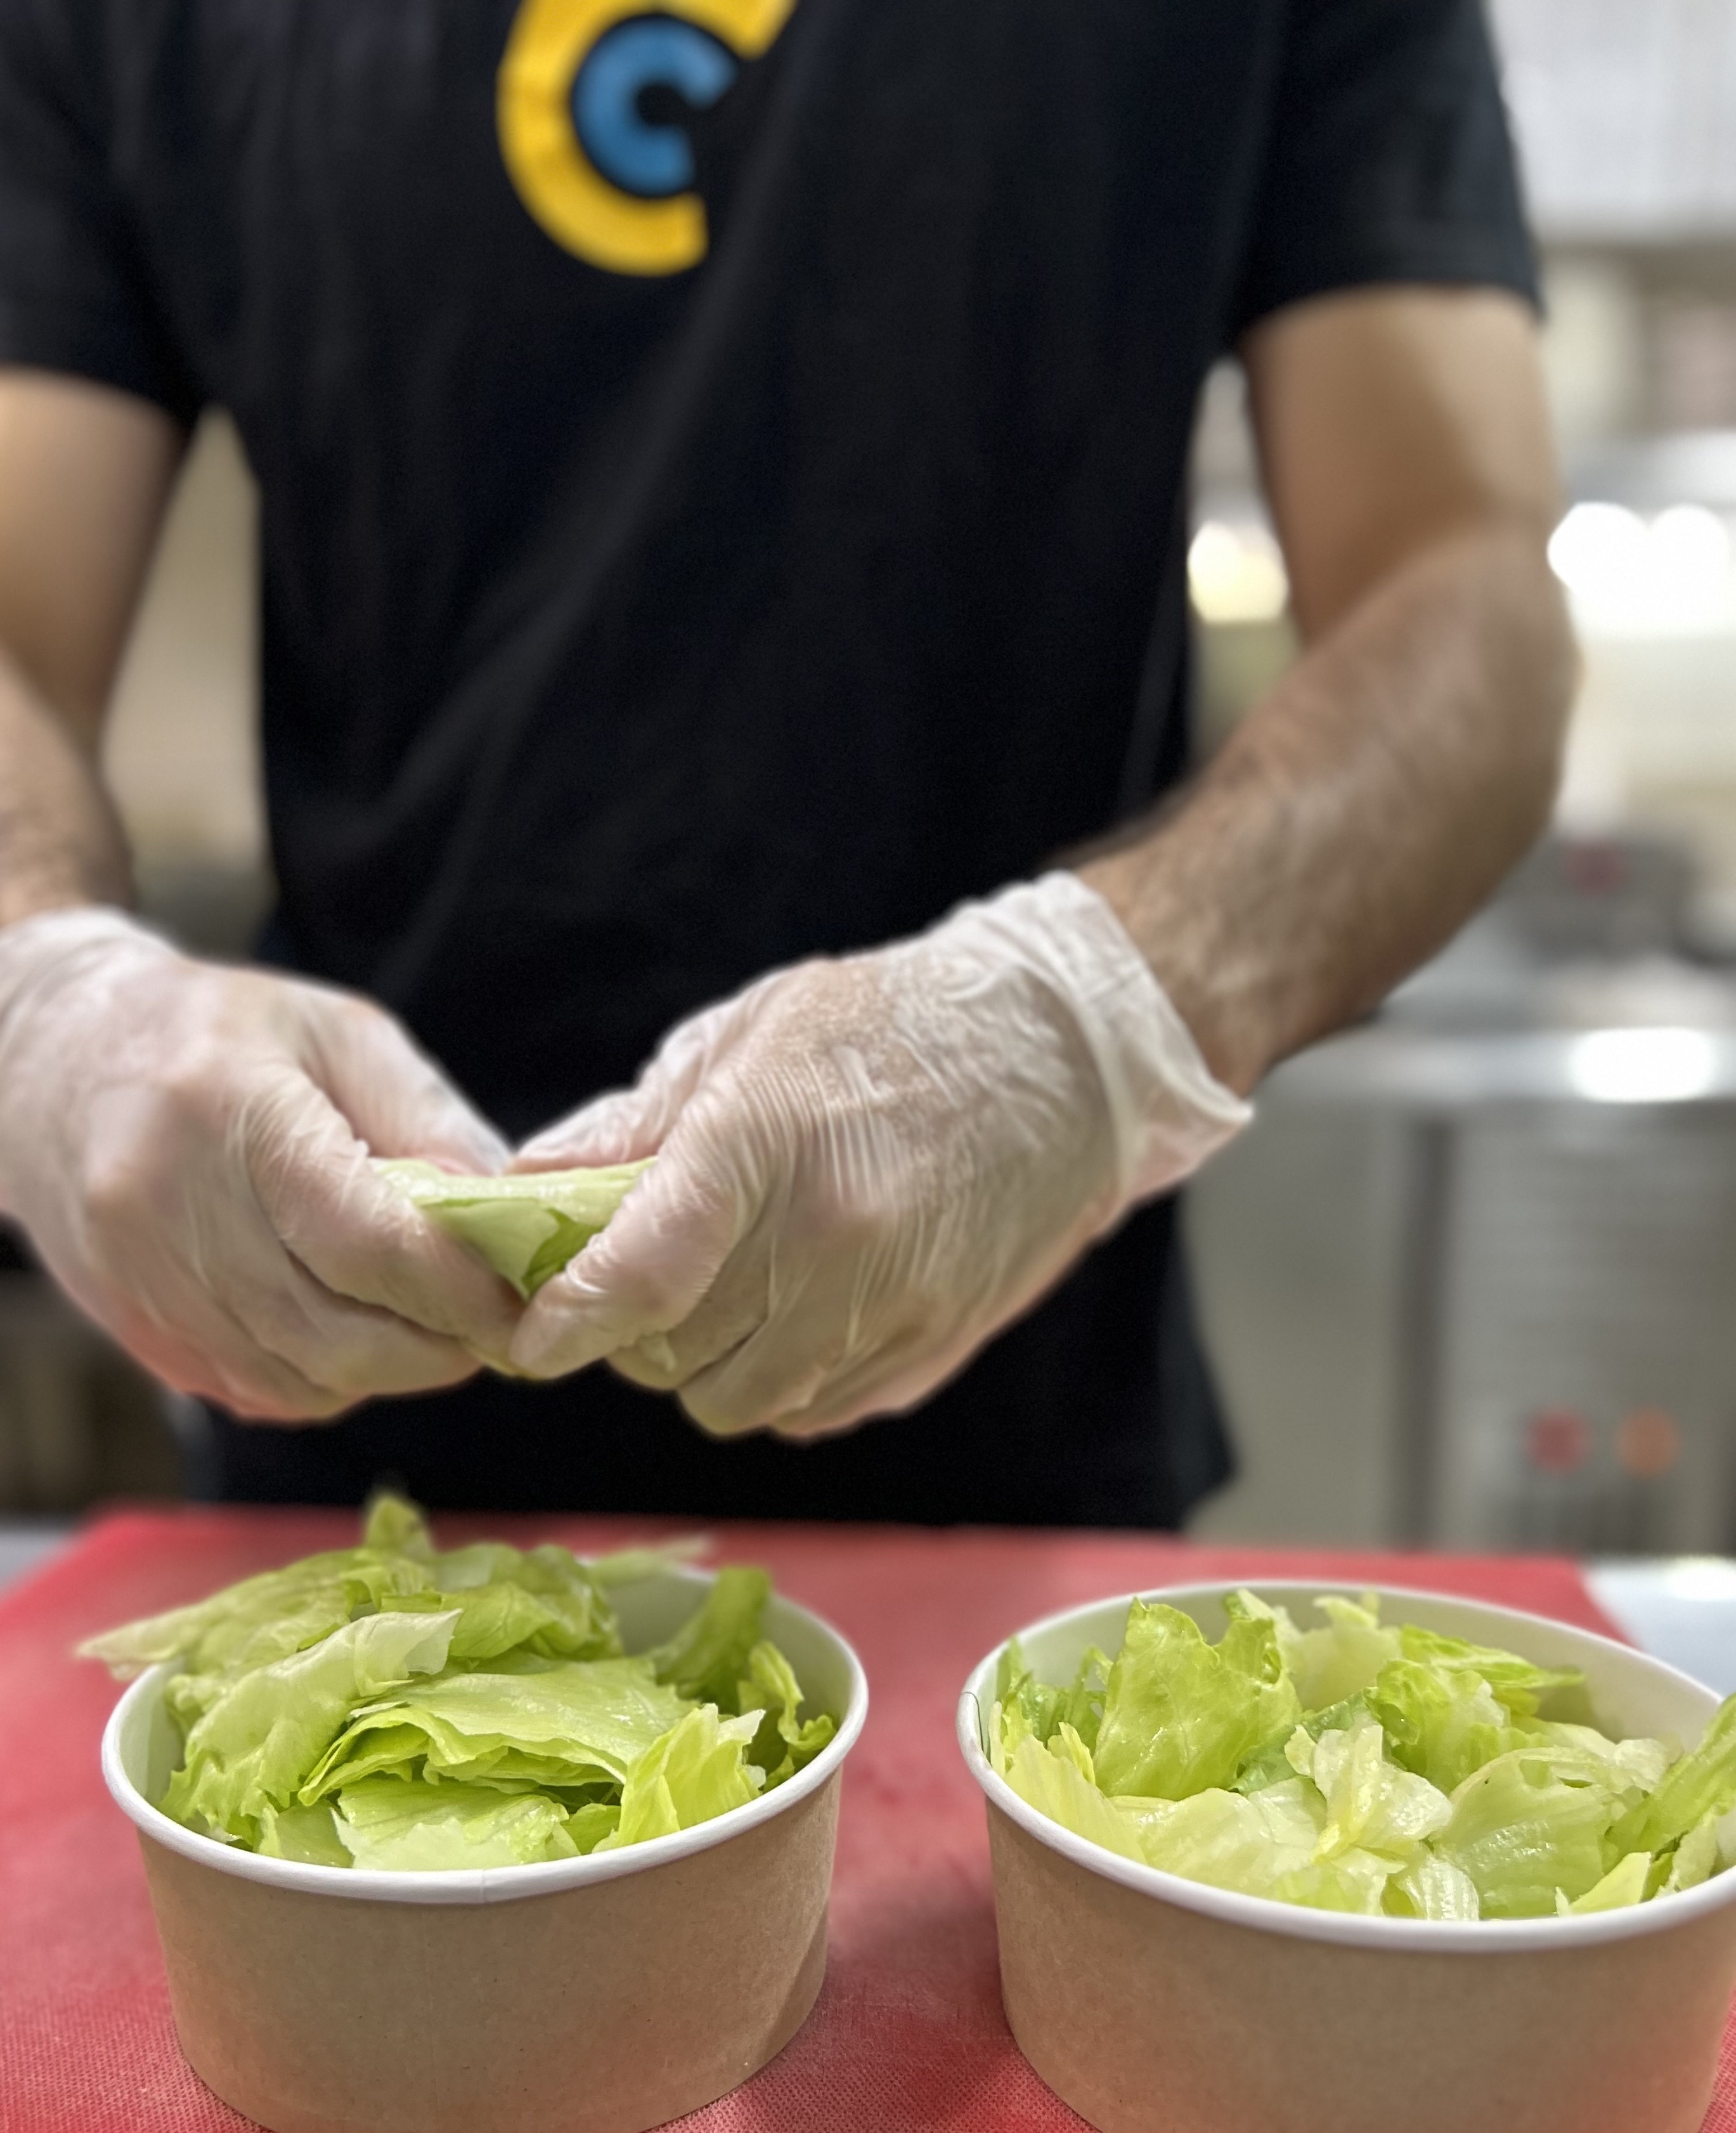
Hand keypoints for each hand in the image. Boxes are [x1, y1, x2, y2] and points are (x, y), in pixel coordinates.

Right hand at [0, 907, 519, 1419]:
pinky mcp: (140, 1335)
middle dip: (438, 1346)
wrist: (52, 1065)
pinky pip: (259, 1391)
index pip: (362, 1239)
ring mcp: (146, 1286)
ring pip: (302, 1379)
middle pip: (335, 1332)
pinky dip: (328, 1379)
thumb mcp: (338, 1032)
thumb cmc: (218, 1033)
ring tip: (439, 1327)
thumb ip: (426, 1118)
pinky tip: (357, 1331)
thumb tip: (504, 1207)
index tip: (520, 1302)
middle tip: (498, 1327)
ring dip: (389, 1370)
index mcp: (229, 1113)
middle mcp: (172, 1211)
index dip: (455, 1287)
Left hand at [507, 873, 1249, 1438]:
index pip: (644, 1269)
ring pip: (739, 1403)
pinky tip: (800, 1312)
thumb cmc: (894, 1028)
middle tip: (649, 1275)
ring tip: (729, 1294)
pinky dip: (783, 1382)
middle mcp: (832, 1238)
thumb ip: (639, 1120)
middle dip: (636, 1331)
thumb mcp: (753, 1034)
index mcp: (769, 1139)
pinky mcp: (933, 1349)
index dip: (570, 1319)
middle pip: (674, 1354)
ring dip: (709, 1367)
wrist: (1064, 1059)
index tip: (532, 1339)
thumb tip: (531, 1179)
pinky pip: (814, 1415)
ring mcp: (891, 1305)